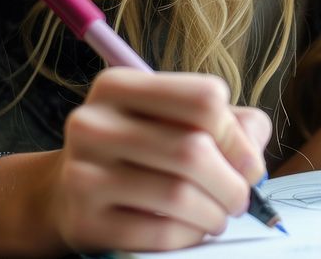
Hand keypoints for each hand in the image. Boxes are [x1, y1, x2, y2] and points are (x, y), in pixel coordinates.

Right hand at [45, 69, 270, 252]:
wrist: (67, 194)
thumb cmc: (141, 150)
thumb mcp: (178, 119)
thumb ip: (232, 124)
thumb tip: (252, 160)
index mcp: (120, 85)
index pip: (204, 98)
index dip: (237, 136)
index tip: (246, 162)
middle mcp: (94, 123)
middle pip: (193, 150)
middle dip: (233, 183)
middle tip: (240, 199)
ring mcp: (83, 173)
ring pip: (179, 195)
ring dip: (215, 213)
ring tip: (218, 216)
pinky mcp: (85, 221)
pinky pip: (159, 233)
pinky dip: (189, 236)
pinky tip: (190, 230)